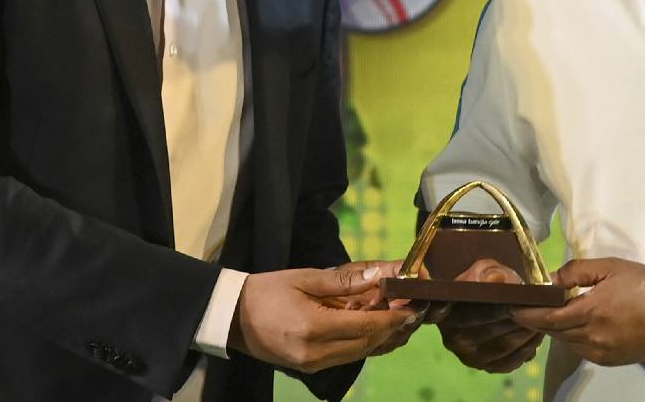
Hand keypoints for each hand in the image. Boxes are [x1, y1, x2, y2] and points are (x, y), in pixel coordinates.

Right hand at [229, 267, 418, 372]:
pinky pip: (346, 357)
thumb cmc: (266, 291)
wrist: (231, 317)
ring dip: (382, 338)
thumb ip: (343, 281)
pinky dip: (364, 344)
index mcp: (314, 328)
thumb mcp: (304, 278)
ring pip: (360, 354)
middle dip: (393, 329)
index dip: (393, 319)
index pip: (366, 327)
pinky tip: (376, 331)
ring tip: (400, 321)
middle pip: (367, 344)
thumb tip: (379, 277)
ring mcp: (313, 365)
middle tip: (413, 312)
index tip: (413, 308)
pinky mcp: (310, 368)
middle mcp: (316, 353)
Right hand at [435, 258, 543, 372]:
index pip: (476, 315)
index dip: (499, 309)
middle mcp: (454, 341)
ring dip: (526, 334)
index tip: (520, 301)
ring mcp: (471, 358)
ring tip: (541, 319)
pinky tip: (535, 334)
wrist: (484, 300)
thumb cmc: (483, 281)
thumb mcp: (484, 269)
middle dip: (518, 320)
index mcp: (447, 315)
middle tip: (539, 309)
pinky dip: (527, 348)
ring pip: (505, 348)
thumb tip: (497, 279)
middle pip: (492, 333)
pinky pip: (512, 361)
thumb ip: (489, 272)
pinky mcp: (488, 367)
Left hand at [510, 257, 644, 366]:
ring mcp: (603, 353)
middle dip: (538, 320)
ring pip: (567, 342)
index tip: (511, 307)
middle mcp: (593, 338)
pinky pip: (582, 350)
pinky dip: (573, 338)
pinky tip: (576, 324)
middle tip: (526, 307)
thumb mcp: (610, 267)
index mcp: (591, 312)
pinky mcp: (611, 360)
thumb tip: (551, 279)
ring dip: (556, 329)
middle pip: (554, 332)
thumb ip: (577, 271)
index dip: (526, 314)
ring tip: (551, 313)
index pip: (547, 318)